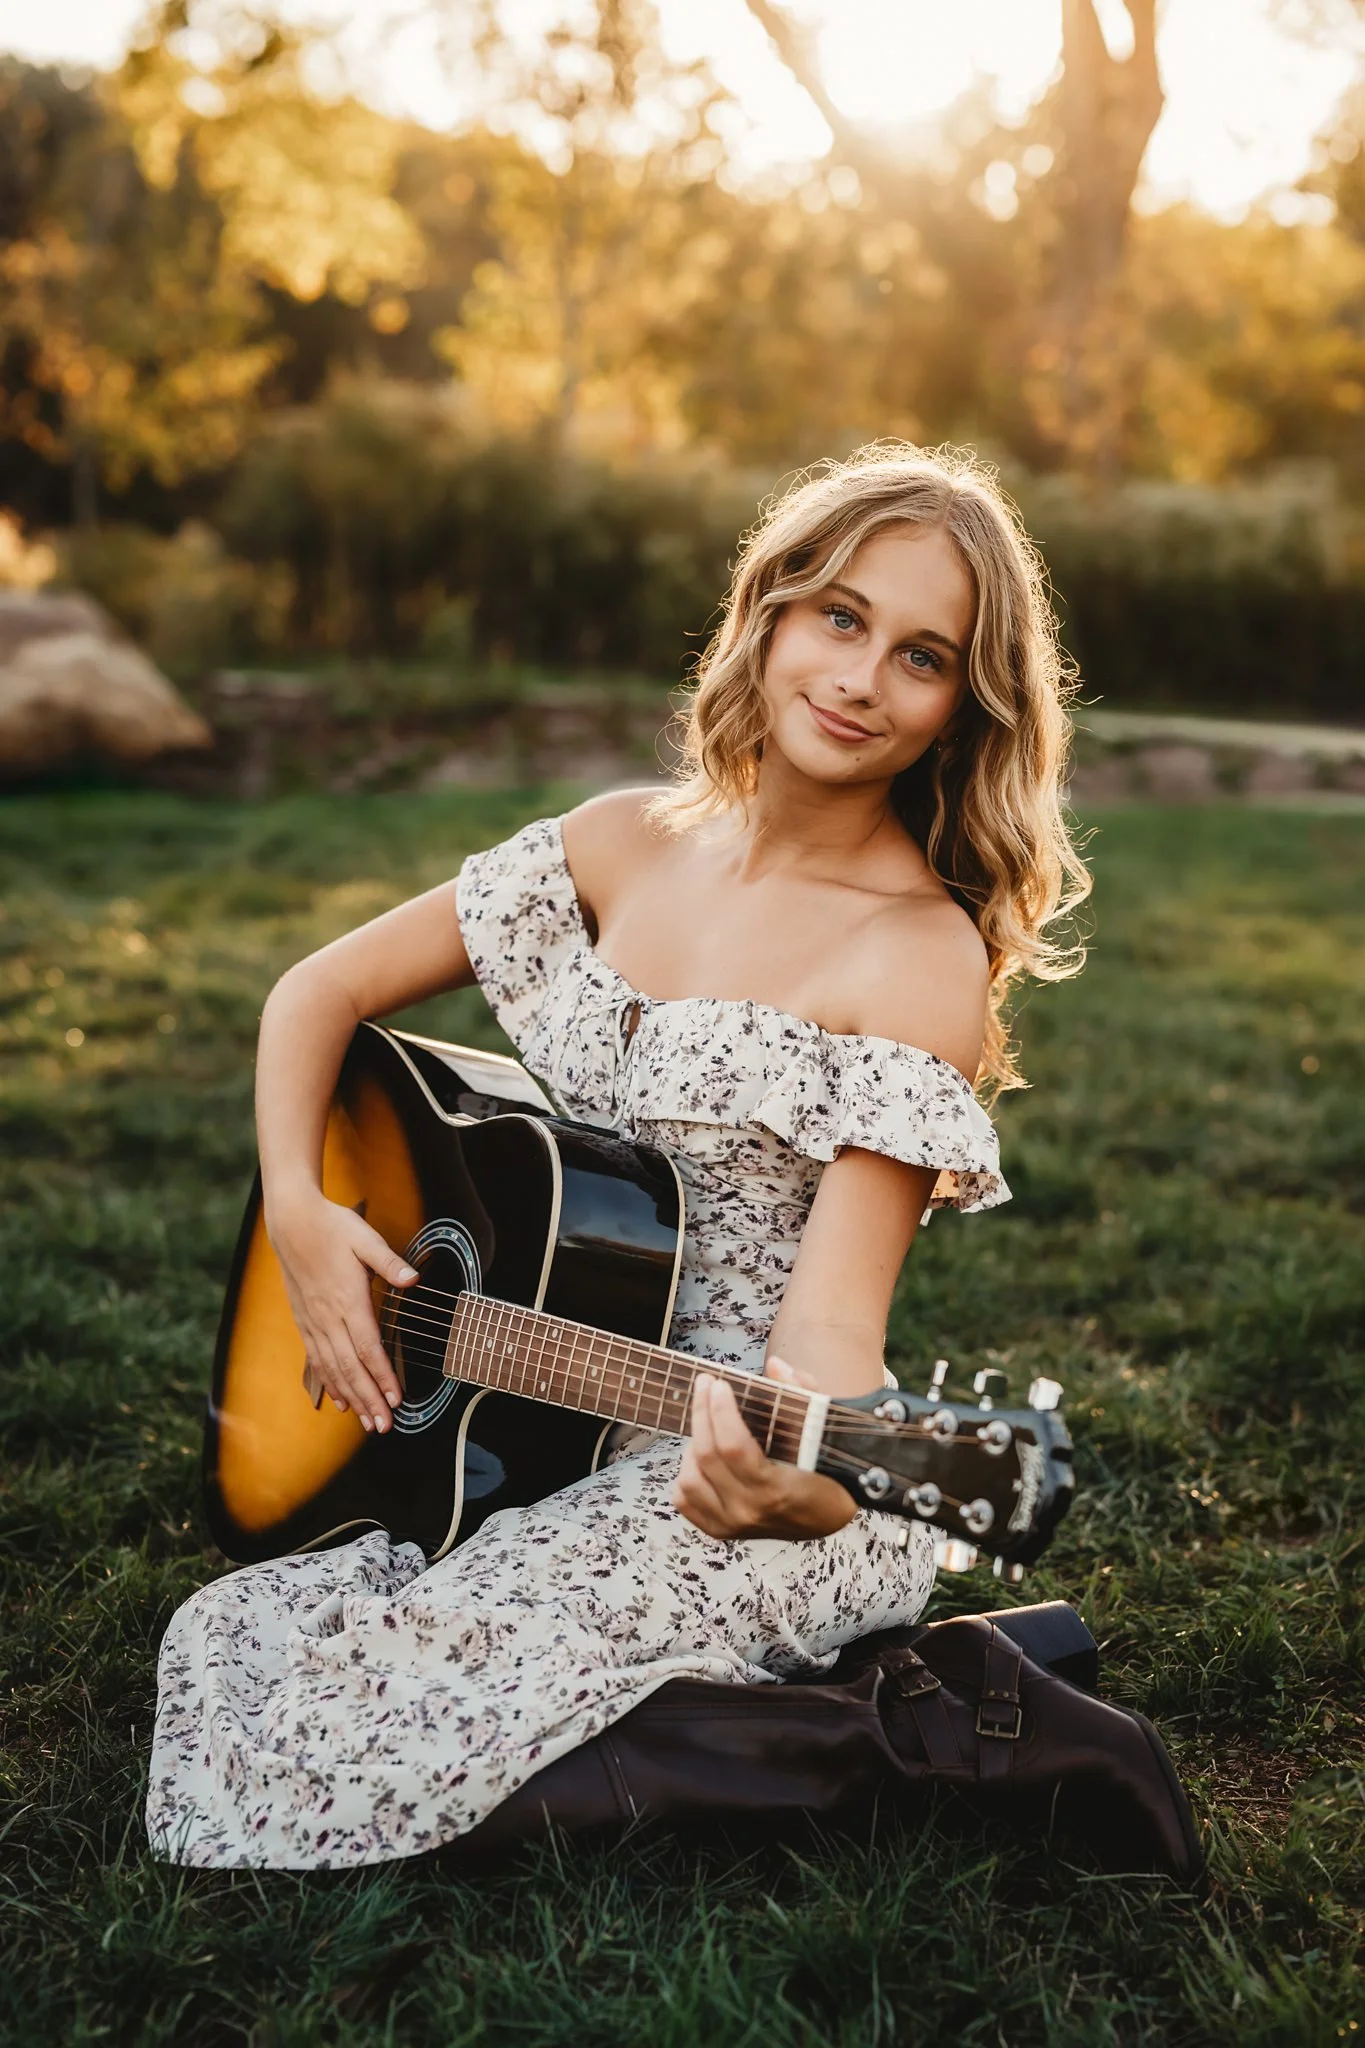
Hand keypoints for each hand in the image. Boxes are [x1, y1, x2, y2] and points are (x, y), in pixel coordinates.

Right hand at [264, 1189, 418, 1432]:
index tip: (395, 1400)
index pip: (368, 1347)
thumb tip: (414, 1278)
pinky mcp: (304, 1321)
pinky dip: (330, 1383)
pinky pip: (317, 1359)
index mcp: (348, 1300)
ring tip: (366, 1422)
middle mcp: (328, 1317)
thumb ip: (390, 1262)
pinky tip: (340, 1400)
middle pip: (350, 1367)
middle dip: (368, 1399)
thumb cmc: (333, 1227)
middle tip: (383, 1426)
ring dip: (351, 1397)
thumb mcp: (366, 1238)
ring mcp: (313, 1322)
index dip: (381, 1376)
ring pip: (333, 1369)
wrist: (292, 1223)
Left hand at [672, 1358, 857, 1540]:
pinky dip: (687, 1475)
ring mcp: (732, 1524)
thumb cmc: (827, 1472)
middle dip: (701, 1412)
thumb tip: (775, 1365)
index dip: (720, 1411)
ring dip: (694, 1445)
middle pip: (707, 1456)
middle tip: (705, 1386)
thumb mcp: (823, 1431)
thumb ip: (802, 1394)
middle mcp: (750, 1510)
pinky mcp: (720, 1531)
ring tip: (707, 1425)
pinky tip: (702, 1457)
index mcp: (776, 1489)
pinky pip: (685, 1501)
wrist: (828, 1520)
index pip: (733, 1447)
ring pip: (689, 1479)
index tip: (718, 1384)